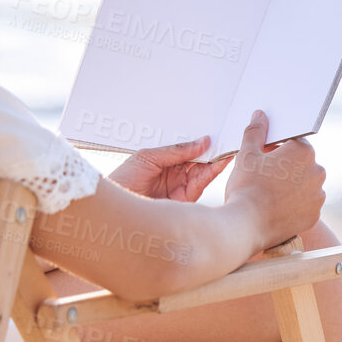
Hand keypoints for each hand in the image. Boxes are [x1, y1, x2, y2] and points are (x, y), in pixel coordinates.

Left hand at [109, 135, 226, 202]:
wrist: (114, 208)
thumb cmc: (123, 181)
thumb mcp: (148, 157)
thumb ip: (175, 150)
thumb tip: (202, 142)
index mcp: (163, 163)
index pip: (187, 150)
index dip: (200, 142)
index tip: (213, 133)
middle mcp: (173, 175)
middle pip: (198, 160)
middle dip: (212, 149)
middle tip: (225, 138)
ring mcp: (180, 187)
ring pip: (204, 171)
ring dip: (216, 159)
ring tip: (226, 146)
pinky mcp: (185, 200)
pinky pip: (202, 182)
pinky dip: (213, 171)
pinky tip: (220, 161)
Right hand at [224, 111, 325, 247]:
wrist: (246, 225)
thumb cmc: (246, 187)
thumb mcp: (247, 154)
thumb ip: (256, 132)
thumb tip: (260, 116)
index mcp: (304, 152)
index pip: (294, 142)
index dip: (277, 148)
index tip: (264, 157)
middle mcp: (317, 172)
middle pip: (302, 164)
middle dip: (287, 167)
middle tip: (265, 176)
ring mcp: (318, 195)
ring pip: (305, 185)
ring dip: (293, 186)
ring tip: (270, 194)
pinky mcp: (314, 215)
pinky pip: (306, 205)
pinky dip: (295, 205)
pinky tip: (277, 207)